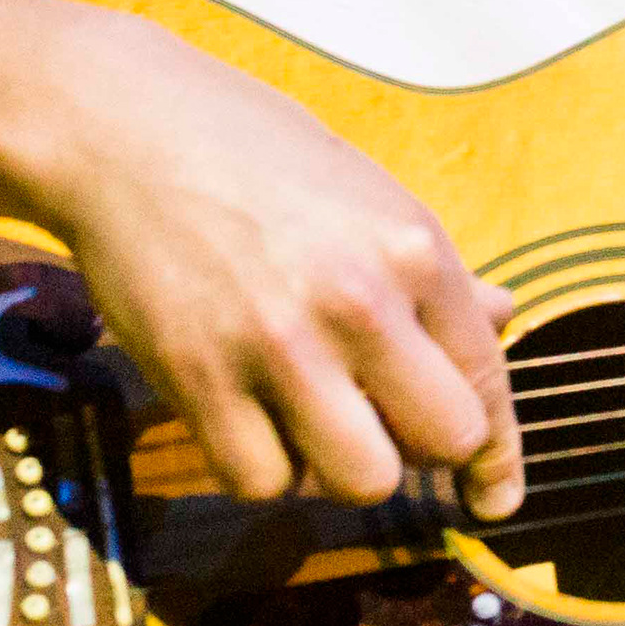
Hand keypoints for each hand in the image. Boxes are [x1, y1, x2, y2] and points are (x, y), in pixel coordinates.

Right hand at [15, 10, 522, 519]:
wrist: (123, 129)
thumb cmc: (251, 152)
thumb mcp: (366, 193)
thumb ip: (432, 271)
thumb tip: (501, 316)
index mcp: (412, 247)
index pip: (487, 378)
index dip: (498, 451)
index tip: (494, 496)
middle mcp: (358, 301)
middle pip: (442, 442)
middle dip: (421, 450)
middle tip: (383, 426)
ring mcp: (277, 347)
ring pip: (360, 481)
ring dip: (342, 466)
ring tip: (311, 419)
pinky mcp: (198, 380)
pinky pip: (261, 481)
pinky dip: (262, 467)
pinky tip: (250, 418)